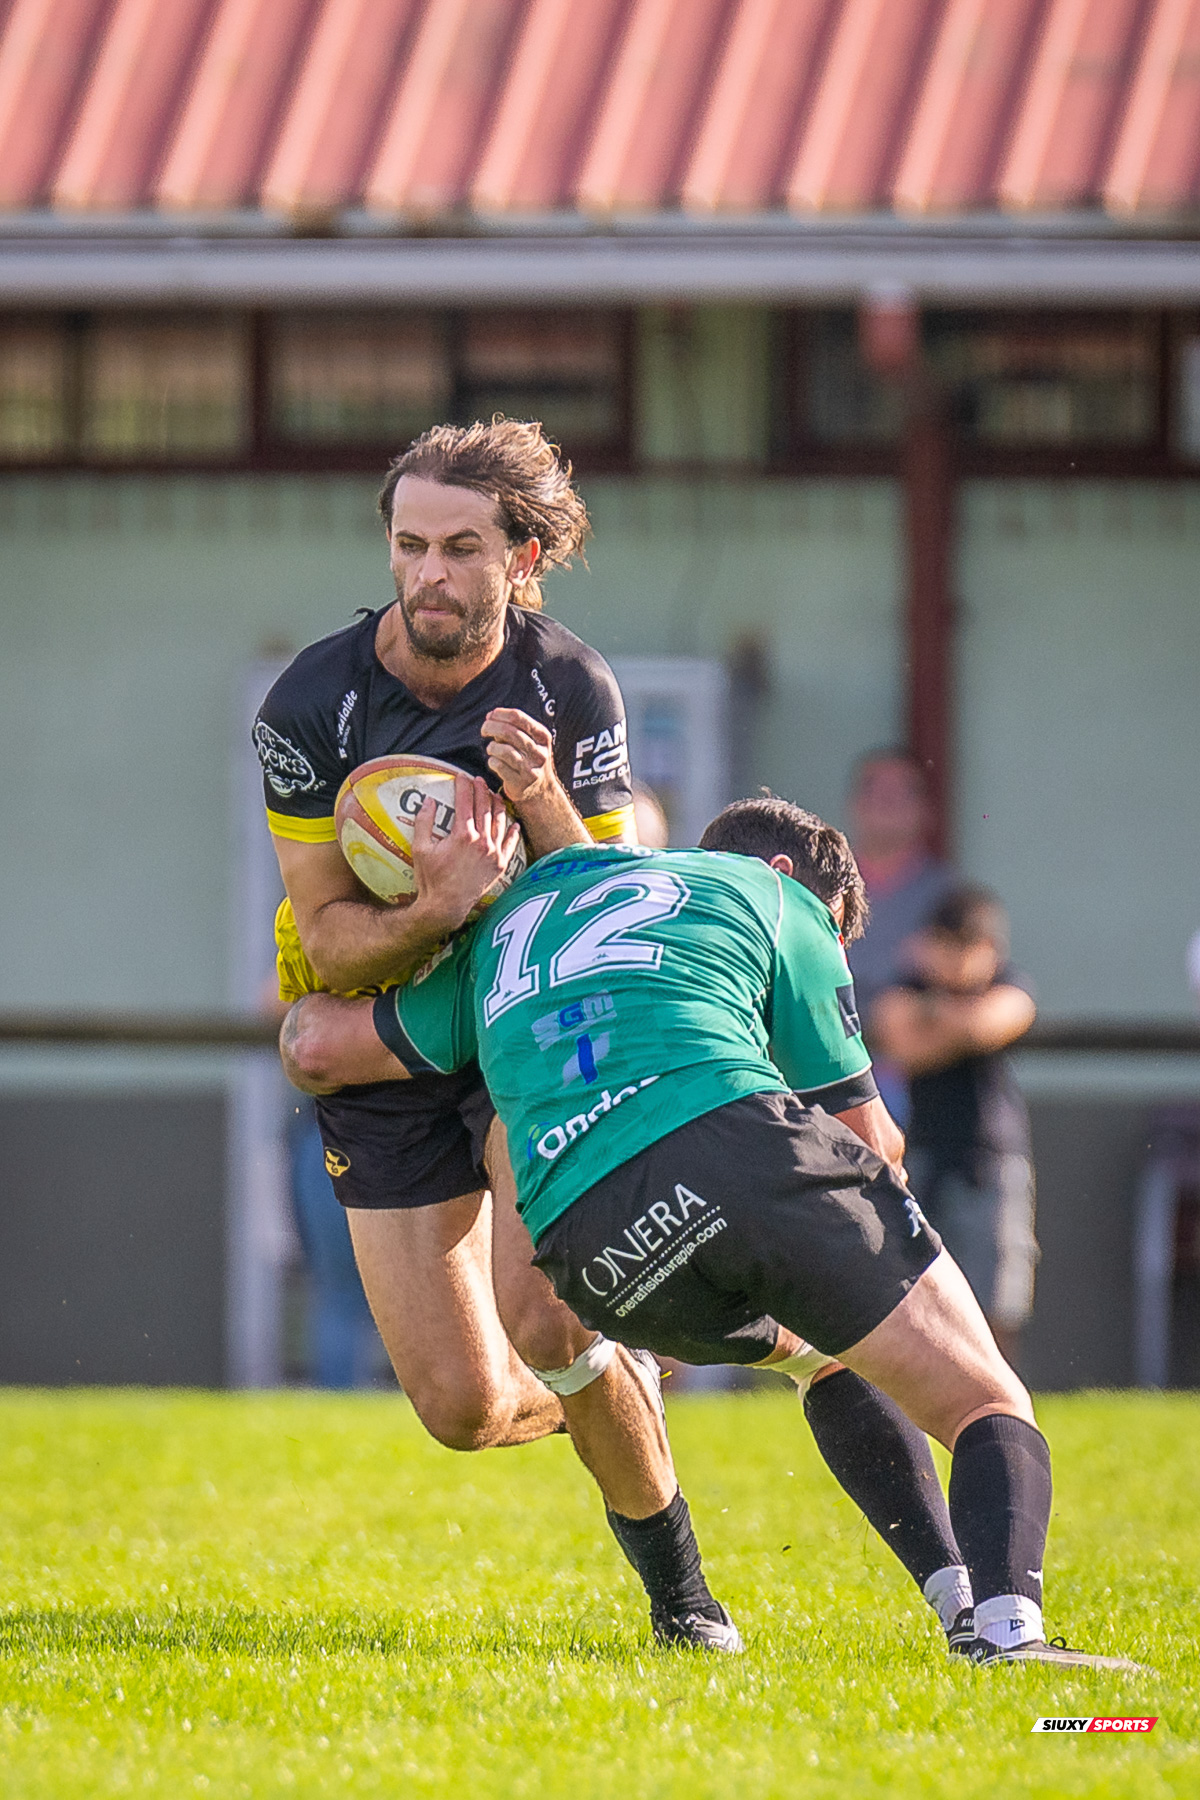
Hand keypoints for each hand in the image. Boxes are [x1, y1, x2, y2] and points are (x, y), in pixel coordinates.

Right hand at [411, 774, 520, 934]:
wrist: (446, 907)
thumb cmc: (430, 880)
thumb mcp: (420, 849)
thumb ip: (424, 822)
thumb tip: (428, 801)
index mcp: (462, 835)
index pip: (465, 802)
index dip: (463, 786)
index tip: (461, 777)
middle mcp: (482, 841)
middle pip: (484, 807)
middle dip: (481, 790)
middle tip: (478, 780)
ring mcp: (493, 853)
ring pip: (499, 821)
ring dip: (498, 805)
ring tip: (495, 795)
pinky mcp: (500, 865)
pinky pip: (511, 844)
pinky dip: (513, 831)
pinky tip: (514, 823)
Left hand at [481, 707, 559, 807]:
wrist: (541, 791)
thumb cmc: (529, 760)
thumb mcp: (529, 741)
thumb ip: (512, 727)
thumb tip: (491, 716)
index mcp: (542, 737)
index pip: (517, 716)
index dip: (499, 714)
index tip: (490, 716)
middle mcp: (539, 752)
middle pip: (509, 731)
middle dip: (491, 727)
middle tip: (484, 730)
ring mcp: (531, 769)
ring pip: (504, 750)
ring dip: (492, 747)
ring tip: (491, 749)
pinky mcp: (520, 783)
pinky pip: (499, 766)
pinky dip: (492, 761)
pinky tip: (494, 762)